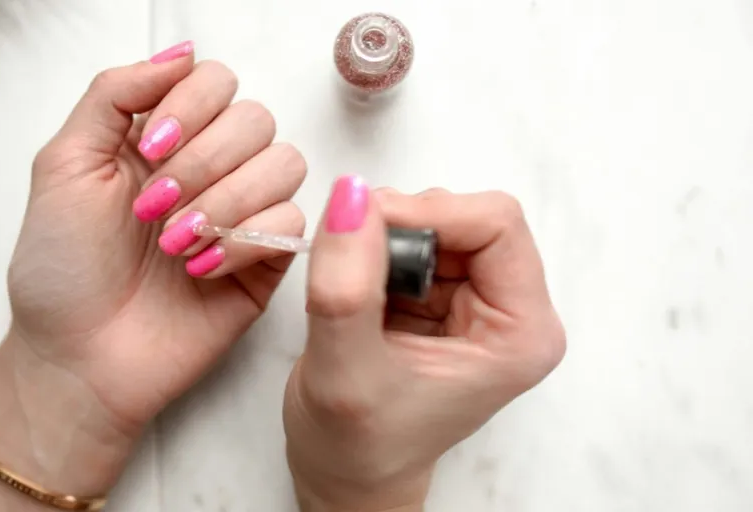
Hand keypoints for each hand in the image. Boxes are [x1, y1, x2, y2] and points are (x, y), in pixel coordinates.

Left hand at [0, 43, 306, 497]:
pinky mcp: (264, 263)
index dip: (191, 107)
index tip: (149, 150)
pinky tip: (198, 269)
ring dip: (226, 200)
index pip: (215, 82)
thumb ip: (115, 93)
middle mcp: (209, 169)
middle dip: (204, 161)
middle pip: (255, 118)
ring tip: (174, 244)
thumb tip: (180, 53)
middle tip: (152, 209)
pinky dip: (244, 242)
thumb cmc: (61, 270)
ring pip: (285, 163)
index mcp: (163, 138)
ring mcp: (241, 215)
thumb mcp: (64, 164)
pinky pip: (292, 225)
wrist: (77, 358)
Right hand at [283, 178, 565, 510]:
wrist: (344, 475)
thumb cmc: (356, 446)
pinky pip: (409, 238)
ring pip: (434, 222)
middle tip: (350, 268)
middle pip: (466, 216)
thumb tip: (350, 197)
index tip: (363, 228)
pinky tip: (355, 293)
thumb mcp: (344, 371)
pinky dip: (372, 250)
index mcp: (521, 333)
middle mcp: (511, 311)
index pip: (497, 223)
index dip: (428, 213)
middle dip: (400, 227)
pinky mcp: (442, 296)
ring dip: (382, 240)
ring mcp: (477, 301)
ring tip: (352, 293)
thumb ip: (347, 286)